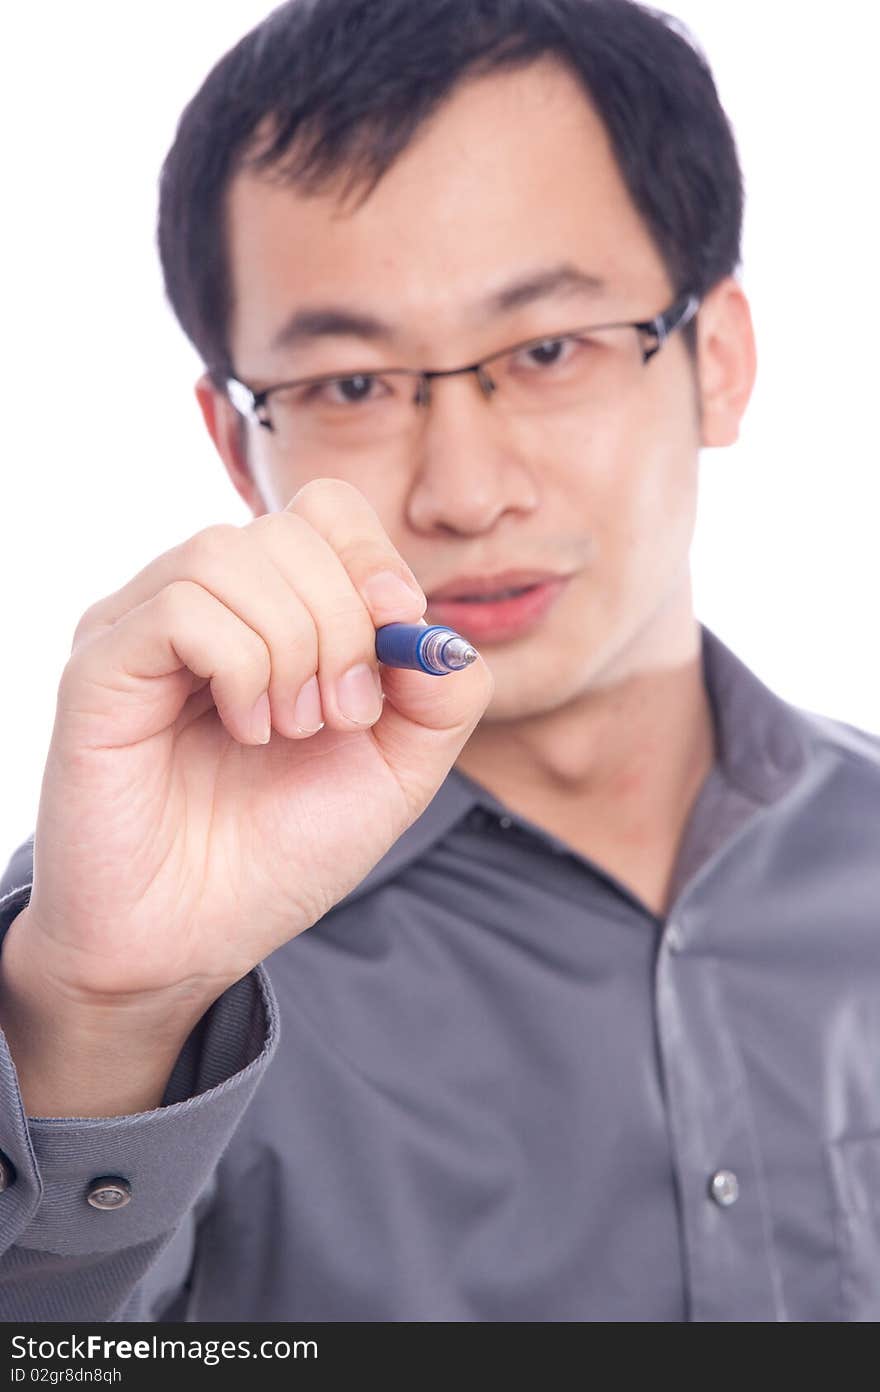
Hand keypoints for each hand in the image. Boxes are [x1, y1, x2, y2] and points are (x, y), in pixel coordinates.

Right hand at [16, 479, 492, 1010]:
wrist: (191, 940)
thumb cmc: (278, 854)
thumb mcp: (394, 772)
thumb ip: (438, 696)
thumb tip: (437, 629)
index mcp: (268, 612)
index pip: (323, 511)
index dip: (373, 560)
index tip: (395, 637)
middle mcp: (201, 604)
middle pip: (287, 529)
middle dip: (343, 623)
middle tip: (339, 717)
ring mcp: (142, 627)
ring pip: (230, 554)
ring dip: (293, 646)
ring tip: (288, 729)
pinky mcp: (100, 665)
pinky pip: (184, 609)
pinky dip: (241, 667)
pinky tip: (244, 731)